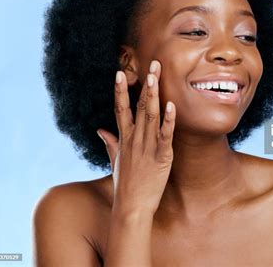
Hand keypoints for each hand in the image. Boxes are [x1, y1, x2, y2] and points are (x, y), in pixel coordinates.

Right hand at [96, 60, 175, 215]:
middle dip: (146, 84)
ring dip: (154, 95)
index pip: (120, 109)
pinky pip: (165, 136)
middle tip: (153, 64)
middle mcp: (134, 139)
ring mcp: (147, 147)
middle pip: (140, 106)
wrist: (131, 208)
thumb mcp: (115, 160)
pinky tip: (172, 106)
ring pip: (151, 116)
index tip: (120, 72)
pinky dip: (169, 121)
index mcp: (124, 138)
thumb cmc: (125, 184)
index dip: (120, 90)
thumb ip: (109, 142)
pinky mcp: (161, 157)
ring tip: (156, 77)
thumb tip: (100, 129)